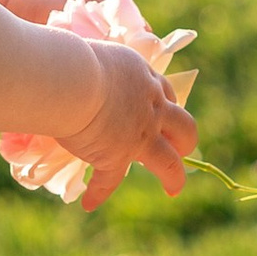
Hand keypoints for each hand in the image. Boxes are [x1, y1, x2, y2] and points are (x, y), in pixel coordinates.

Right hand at [52, 37, 196, 208]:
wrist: (71, 79)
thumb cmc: (74, 58)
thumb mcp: (94, 52)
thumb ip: (94, 66)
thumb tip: (73, 63)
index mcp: (144, 79)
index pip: (165, 94)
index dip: (166, 107)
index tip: (161, 115)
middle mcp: (150, 107)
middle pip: (184, 127)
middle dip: (184, 140)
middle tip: (181, 150)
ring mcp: (138, 135)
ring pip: (169, 162)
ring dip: (175, 176)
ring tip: (174, 188)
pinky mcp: (116, 156)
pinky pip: (109, 181)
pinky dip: (97, 193)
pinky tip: (89, 203)